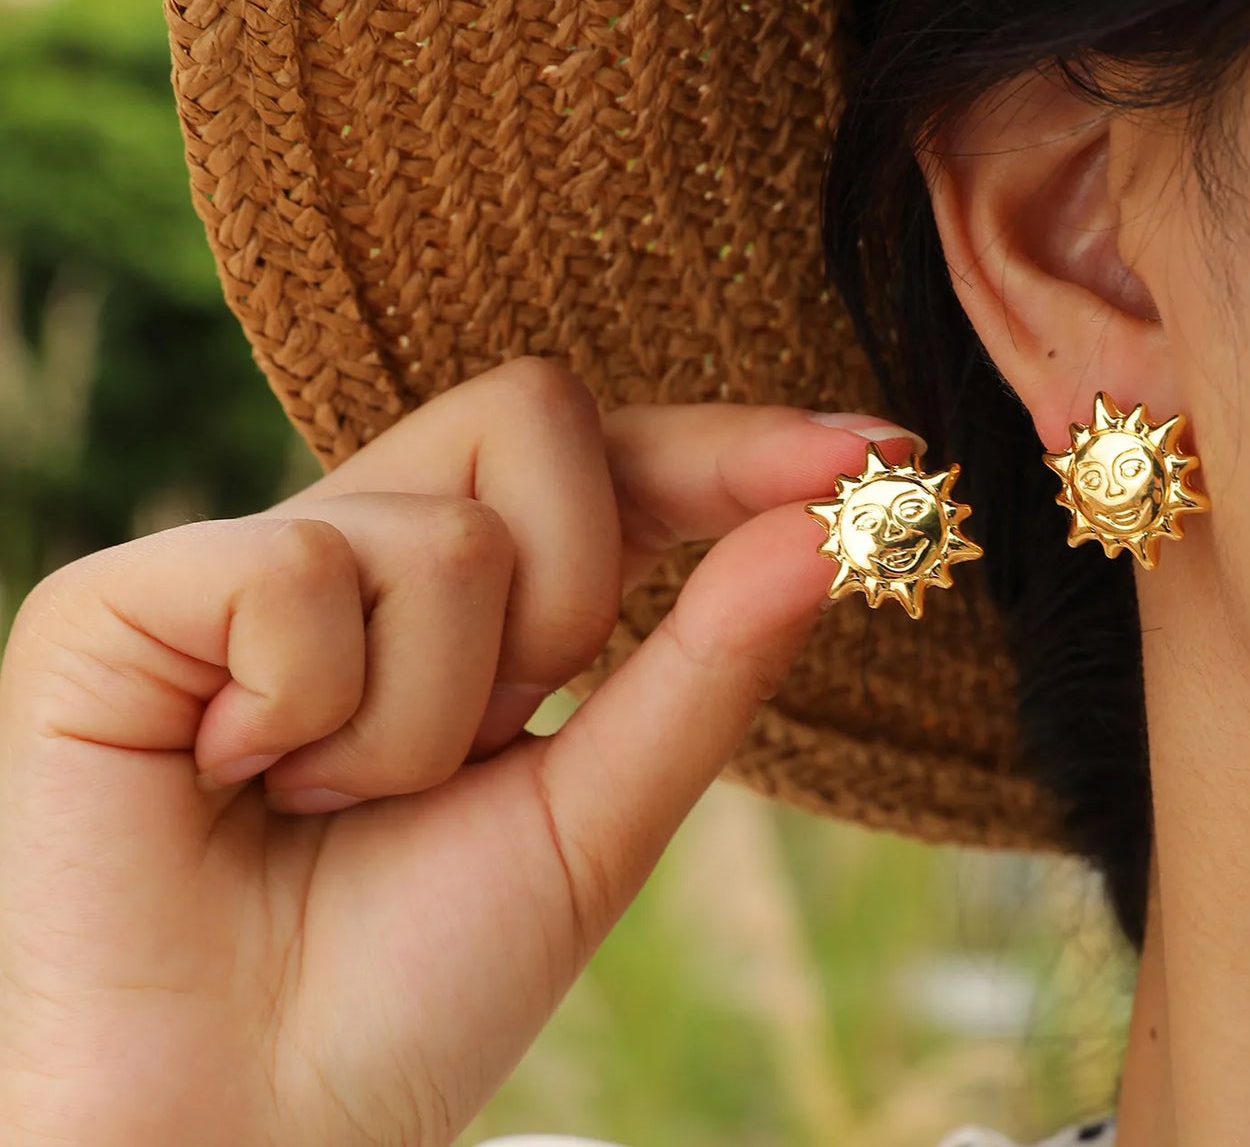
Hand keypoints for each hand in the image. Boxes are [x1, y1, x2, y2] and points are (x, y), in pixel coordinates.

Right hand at [0, 356, 921, 1146]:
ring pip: (443, 530)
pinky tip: (245, 777)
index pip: (616, 458)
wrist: (240, 1130)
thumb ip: (704, 668)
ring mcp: (247, 560)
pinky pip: (299, 574)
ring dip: (432, 711)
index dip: (738, 446)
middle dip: (567, 594)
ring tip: (338, 799)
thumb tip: (823, 529)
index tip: (880, 453)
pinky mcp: (128, 597)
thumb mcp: (596, 820)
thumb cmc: (414, 985)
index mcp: (467, 596)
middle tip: (495, 727)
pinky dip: (314, 712)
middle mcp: (363, 545)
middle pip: (534, 416)